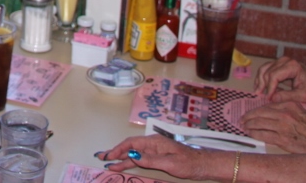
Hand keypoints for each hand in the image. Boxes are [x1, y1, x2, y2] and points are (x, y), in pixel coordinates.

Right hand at [95, 135, 212, 179]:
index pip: (132, 143)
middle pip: (130, 147)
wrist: (204, 165)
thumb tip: (132, 156)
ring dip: (121, 158)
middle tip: (101, 157)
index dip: (118, 149)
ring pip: (134, 154)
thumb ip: (150, 159)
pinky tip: (124, 165)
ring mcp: (155, 151)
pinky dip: (131, 161)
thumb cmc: (190, 163)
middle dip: (115, 152)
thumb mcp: (170, 162)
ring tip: (108, 163)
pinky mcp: (158, 157)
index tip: (108, 156)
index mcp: (155, 142)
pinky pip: (141, 159)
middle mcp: (153, 144)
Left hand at [241, 102, 305, 153]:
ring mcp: (283, 127)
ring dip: (249, 125)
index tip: (249, 113)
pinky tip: (251, 134)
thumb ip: (286, 110)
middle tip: (242, 120)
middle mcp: (285, 114)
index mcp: (289, 105)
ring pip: (259, 124)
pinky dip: (255, 134)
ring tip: (244, 127)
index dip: (255, 110)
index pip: (266, 106)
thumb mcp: (301, 112)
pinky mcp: (283, 139)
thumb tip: (270, 111)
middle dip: (249, 117)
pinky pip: (263, 135)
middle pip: (260, 114)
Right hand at [254, 56, 305, 101]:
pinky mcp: (277, 64)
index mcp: (292, 66)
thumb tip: (272, 98)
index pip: (274, 76)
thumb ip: (288, 96)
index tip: (268, 98)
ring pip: (263, 69)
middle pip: (267, 72)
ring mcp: (280, 61)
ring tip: (257, 93)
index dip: (269, 88)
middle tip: (260, 97)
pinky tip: (260, 88)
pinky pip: (265, 69)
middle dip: (263, 85)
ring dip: (259, 81)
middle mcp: (284, 61)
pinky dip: (261, 78)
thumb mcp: (303, 95)